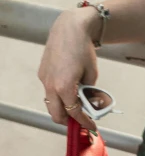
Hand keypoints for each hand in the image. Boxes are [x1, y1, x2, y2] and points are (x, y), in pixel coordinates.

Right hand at [37, 10, 99, 131]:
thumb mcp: (92, 73)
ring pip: (51, 103)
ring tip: (76, 104)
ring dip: (62, 108)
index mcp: (65, 88)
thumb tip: (90, 102)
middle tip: (81, 120)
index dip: (84, 122)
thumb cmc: (83, 49)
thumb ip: (90, 91)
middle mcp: (51, 86)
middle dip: (69, 121)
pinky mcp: (42, 73)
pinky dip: (58, 95)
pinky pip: (49, 90)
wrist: (70, 28)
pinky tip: (68, 89)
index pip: (74, 113)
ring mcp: (44, 79)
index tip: (91, 126)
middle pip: (57, 114)